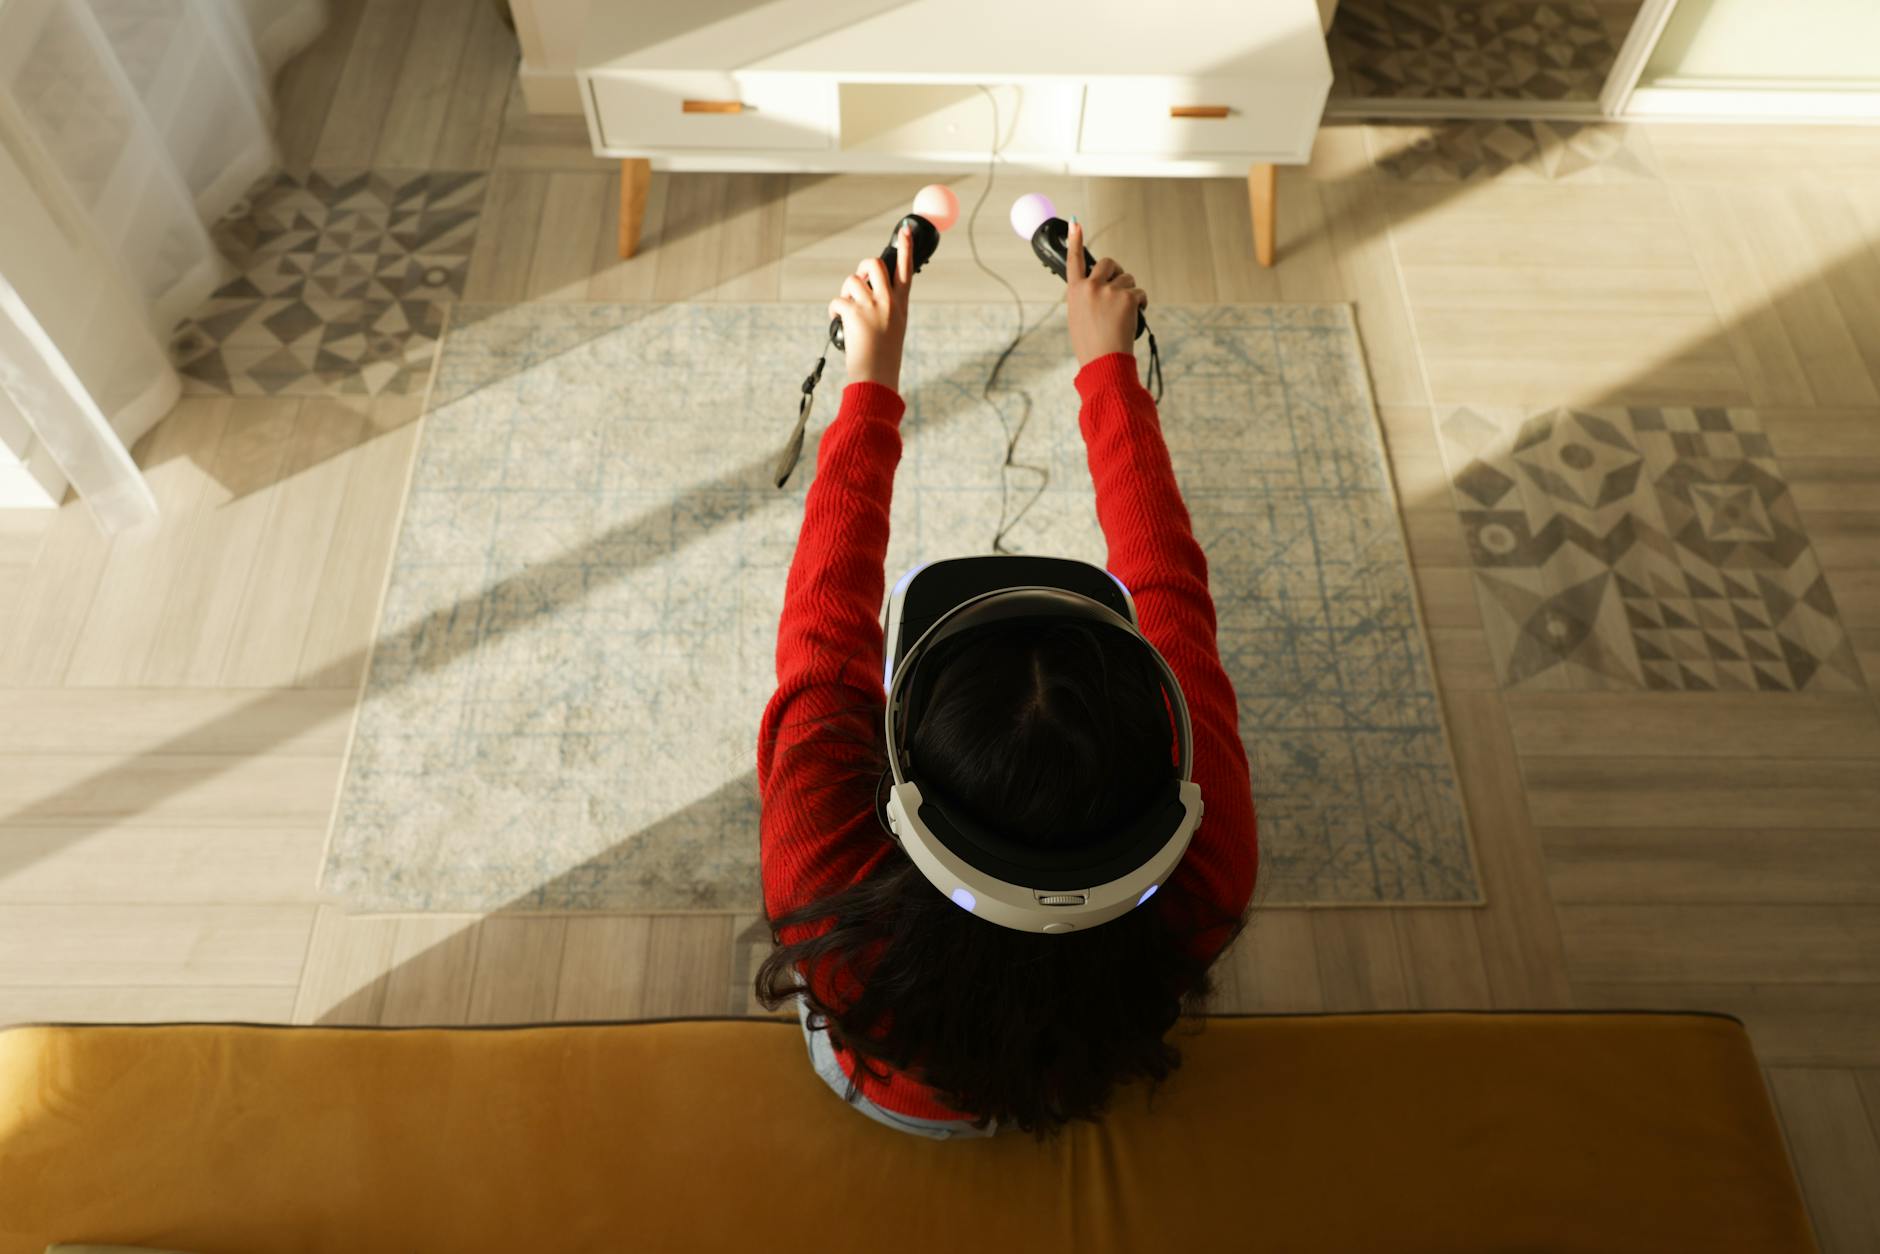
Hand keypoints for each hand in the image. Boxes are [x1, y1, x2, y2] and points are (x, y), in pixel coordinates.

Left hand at [828, 223, 912, 390]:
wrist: (876, 377)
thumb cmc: (883, 358)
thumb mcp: (892, 329)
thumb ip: (884, 309)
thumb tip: (862, 291)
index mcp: (901, 306)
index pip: (906, 271)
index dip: (906, 248)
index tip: (906, 230)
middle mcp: (889, 302)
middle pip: (875, 264)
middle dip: (863, 267)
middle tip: (859, 280)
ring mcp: (873, 307)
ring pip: (852, 280)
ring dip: (845, 292)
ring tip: (845, 310)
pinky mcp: (855, 314)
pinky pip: (838, 300)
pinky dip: (833, 310)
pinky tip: (836, 320)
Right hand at [1064, 218, 1146, 368]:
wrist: (1104, 361)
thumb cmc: (1091, 344)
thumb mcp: (1079, 318)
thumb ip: (1086, 298)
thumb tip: (1100, 286)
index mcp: (1075, 292)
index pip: (1073, 260)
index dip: (1075, 240)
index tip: (1075, 222)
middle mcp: (1091, 287)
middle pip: (1108, 263)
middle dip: (1117, 271)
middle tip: (1120, 287)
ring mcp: (1109, 291)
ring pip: (1127, 278)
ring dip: (1130, 291)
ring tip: (1124, 313)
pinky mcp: (1127, 297)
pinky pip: (1138, 292)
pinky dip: (1140, 303)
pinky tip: (1135, 316)